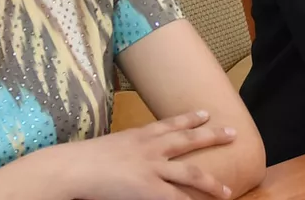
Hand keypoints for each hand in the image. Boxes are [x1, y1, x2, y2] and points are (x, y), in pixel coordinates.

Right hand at [47, 109, 238, 198]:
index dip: (189, 118)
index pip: (169, 123)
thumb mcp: (104, 149)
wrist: (71, 167)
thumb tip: (123, 162)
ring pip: (191, 173)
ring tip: (227, 191)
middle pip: (188, 140)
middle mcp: (150, 148)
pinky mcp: (149, 189)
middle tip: (233, 133)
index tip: (205, 113)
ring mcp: (152, 168)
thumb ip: (119, 152)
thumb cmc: (78, 160)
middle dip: (212, 136)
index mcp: (137, 135)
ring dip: (211, 183)